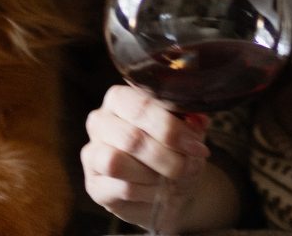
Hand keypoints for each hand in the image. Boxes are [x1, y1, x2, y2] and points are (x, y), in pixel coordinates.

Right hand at [80, 84, 211, 229]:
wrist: (167, 186)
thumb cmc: (173, 150)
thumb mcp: (186, 131)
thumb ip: (191, 121)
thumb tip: (199, 120)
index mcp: (120, 98)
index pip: (141, 106)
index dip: (171, 128)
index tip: (196, 145)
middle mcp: (100, 122)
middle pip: (131, 138)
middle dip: (167, 156)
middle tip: (190, 166)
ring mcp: (92, 154)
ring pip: (117, 163)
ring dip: (154, 175)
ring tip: (174, 179)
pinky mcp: (94, 185)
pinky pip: (121, 189)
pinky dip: (148, 192)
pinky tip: (160, 192)